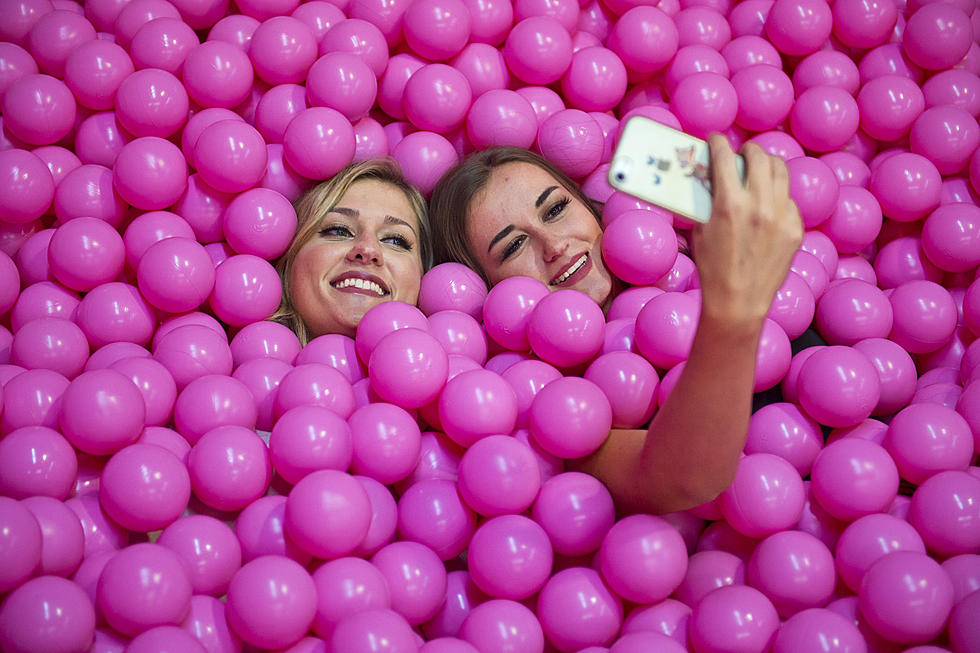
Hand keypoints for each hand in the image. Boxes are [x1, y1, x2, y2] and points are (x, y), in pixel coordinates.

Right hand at [691, 135, 802, 326]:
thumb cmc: (713, 268)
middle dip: (748, 149)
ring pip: (780, 172)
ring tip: (760, 169)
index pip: (724, 157)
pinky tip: (768, 205)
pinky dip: (777, 196)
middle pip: (759, 157)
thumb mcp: (701, 230)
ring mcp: (781, 216)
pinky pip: (788, 200)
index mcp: (729, 204)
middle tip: (742, 153)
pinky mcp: (795, 229)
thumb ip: (708, 201)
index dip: (718, 142)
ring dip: (768, 165)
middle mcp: (759, 205)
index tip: (715, 139)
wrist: (738, 301)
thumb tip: (710, 178)